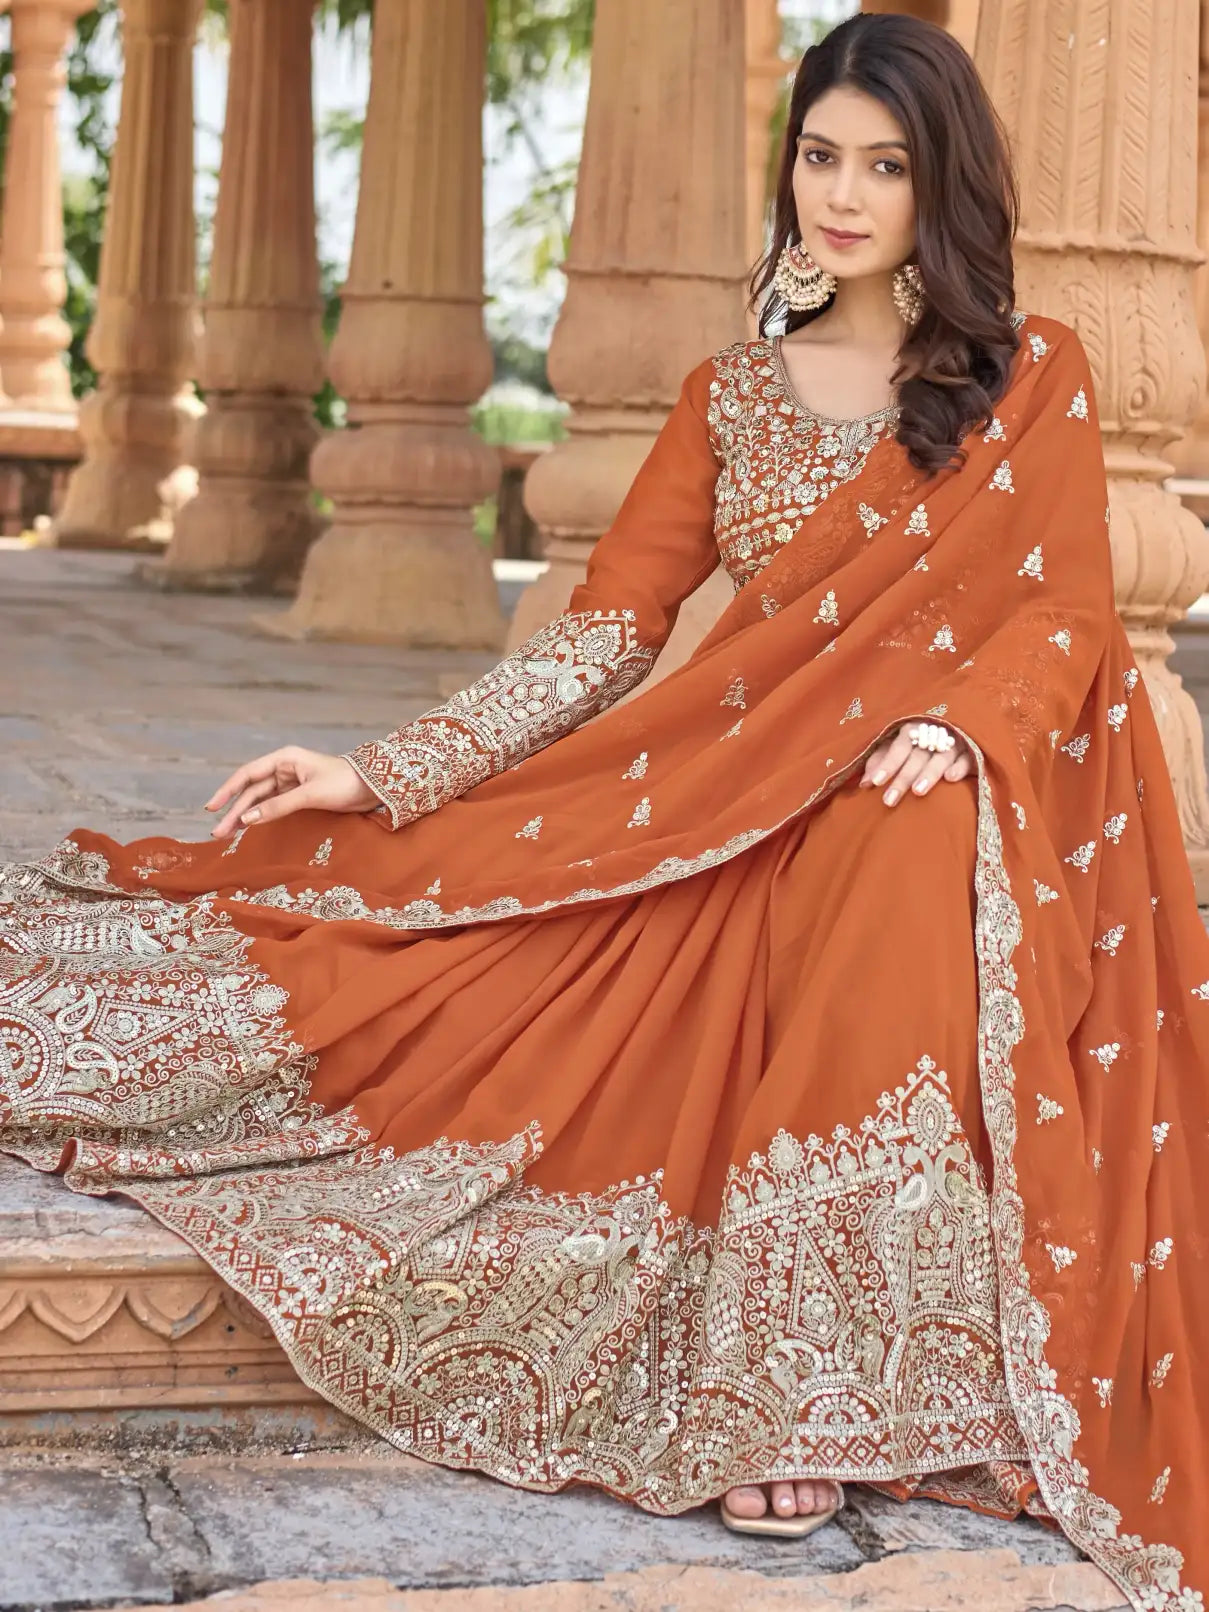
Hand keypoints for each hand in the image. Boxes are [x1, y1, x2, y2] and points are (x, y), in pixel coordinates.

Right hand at [205, 747, 377, 837]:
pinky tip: (249, 829)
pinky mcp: (299, 796)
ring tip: (227, 835)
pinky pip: (274, 806)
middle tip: (217, 833)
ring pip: (261, 800)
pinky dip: (261, 817)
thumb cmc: (344, 784)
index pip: (248, 774)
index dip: (228, 791)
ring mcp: (291, 783)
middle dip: (234, 811)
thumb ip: (278, 806)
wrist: (373, 788)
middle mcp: (285, 768)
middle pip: (252, 791)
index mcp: (285, 759)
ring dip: (245, 816)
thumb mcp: (310, 794)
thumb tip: (247, 819)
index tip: (211, 808)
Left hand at [857, 721, 972, 806]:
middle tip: (889, 801)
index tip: (875, 783)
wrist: (958, 734)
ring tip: (917, 792)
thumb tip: (864, 784)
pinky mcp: (973, 752)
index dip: (887, 764)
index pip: (898, 746)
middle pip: (916, 756)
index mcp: (913, 728)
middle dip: (902, 778)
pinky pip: (967, 758)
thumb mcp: (898, 749)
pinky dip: (959, 767)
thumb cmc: (919, 746)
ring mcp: (955, 741)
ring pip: (941, 757)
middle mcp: (933, 733)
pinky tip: (950, 778)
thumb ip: (882, 762)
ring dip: (929, 773)